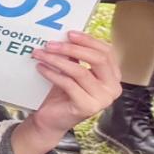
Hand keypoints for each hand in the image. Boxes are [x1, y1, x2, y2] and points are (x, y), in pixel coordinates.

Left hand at [14, 29, 118, 153]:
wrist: (52, 120)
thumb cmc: (63, 94)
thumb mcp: (71, 71)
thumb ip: (75, 56)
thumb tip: (66, 36)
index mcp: (113, 76)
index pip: (107, 52)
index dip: (88, 40)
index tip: (69, 33)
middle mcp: (113, 88)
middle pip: (98, 59)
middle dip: (73, 48)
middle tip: (51, 44)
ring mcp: (102, 99)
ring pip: (80, 71)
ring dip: (57, 60)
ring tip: (40, 54)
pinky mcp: (87, 107)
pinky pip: (69, 84)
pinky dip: (52, 73)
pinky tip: (41, 68)